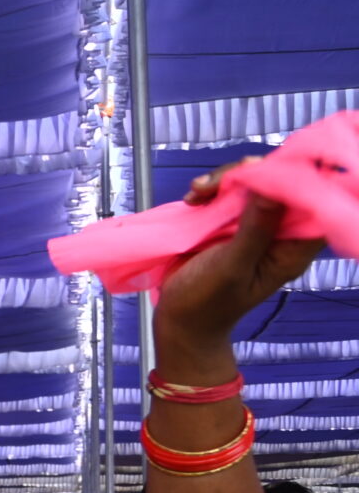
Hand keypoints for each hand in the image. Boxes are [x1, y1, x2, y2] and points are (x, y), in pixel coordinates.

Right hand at [158, 161, 323, 359]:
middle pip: (282, 184)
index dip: (295, 180)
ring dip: (226, 180)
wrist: (180, 319)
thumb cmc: (207, 302)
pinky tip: (193, 199)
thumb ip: (254, 230)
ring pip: (255, 183)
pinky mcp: (234, 221)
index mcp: (293, 248)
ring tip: (196, 193)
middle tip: (218, 182)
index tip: (264, 173)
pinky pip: (231, 191)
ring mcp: (257, 224)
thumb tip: (273, 188)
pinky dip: (212, 189)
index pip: (312, 202)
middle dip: (252, 175)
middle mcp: (280, 232)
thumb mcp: (231, 267)